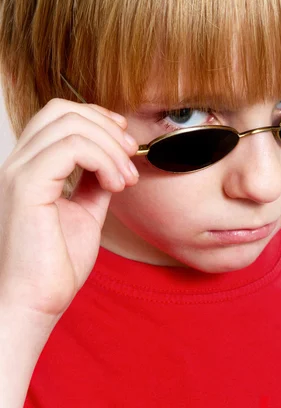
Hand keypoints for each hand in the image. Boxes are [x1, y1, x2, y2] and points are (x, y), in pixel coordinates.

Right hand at [0, 99, 138, 320]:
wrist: (35, 303)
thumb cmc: (54, 264)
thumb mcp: (85, 211)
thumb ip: (94, 181)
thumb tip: (114, 159)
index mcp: (28, 166)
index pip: (58, 115)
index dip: (97, 118)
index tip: (124, 139)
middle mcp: (17, 163)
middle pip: (62, 110)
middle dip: (106, 126)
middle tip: (130, 155)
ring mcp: (18, 171)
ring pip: (70, 124)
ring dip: (110, 147)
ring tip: (125, 180)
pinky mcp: (26, 186)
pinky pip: (71, 148)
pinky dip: (103, 159)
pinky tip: (115, 186)